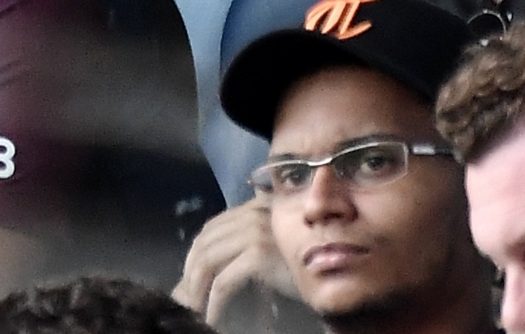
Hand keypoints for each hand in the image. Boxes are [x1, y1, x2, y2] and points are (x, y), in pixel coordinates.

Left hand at [174, 198, 297, 323]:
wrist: (340, 277)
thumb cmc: (309, 264)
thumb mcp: (276, 246)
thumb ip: (248, 242)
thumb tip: (208, 262)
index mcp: (255, 207)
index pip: (212, 227)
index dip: (195, 252)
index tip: (188, 274)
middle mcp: (253, 213)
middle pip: (206, 243)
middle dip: (191, 272)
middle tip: (184, 295)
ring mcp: (255, 232)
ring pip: (209, 261)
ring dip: (196, 288)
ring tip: (193, 307)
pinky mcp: (258, 255)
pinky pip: (224, 281)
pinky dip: (214, 301)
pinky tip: (211, 315)